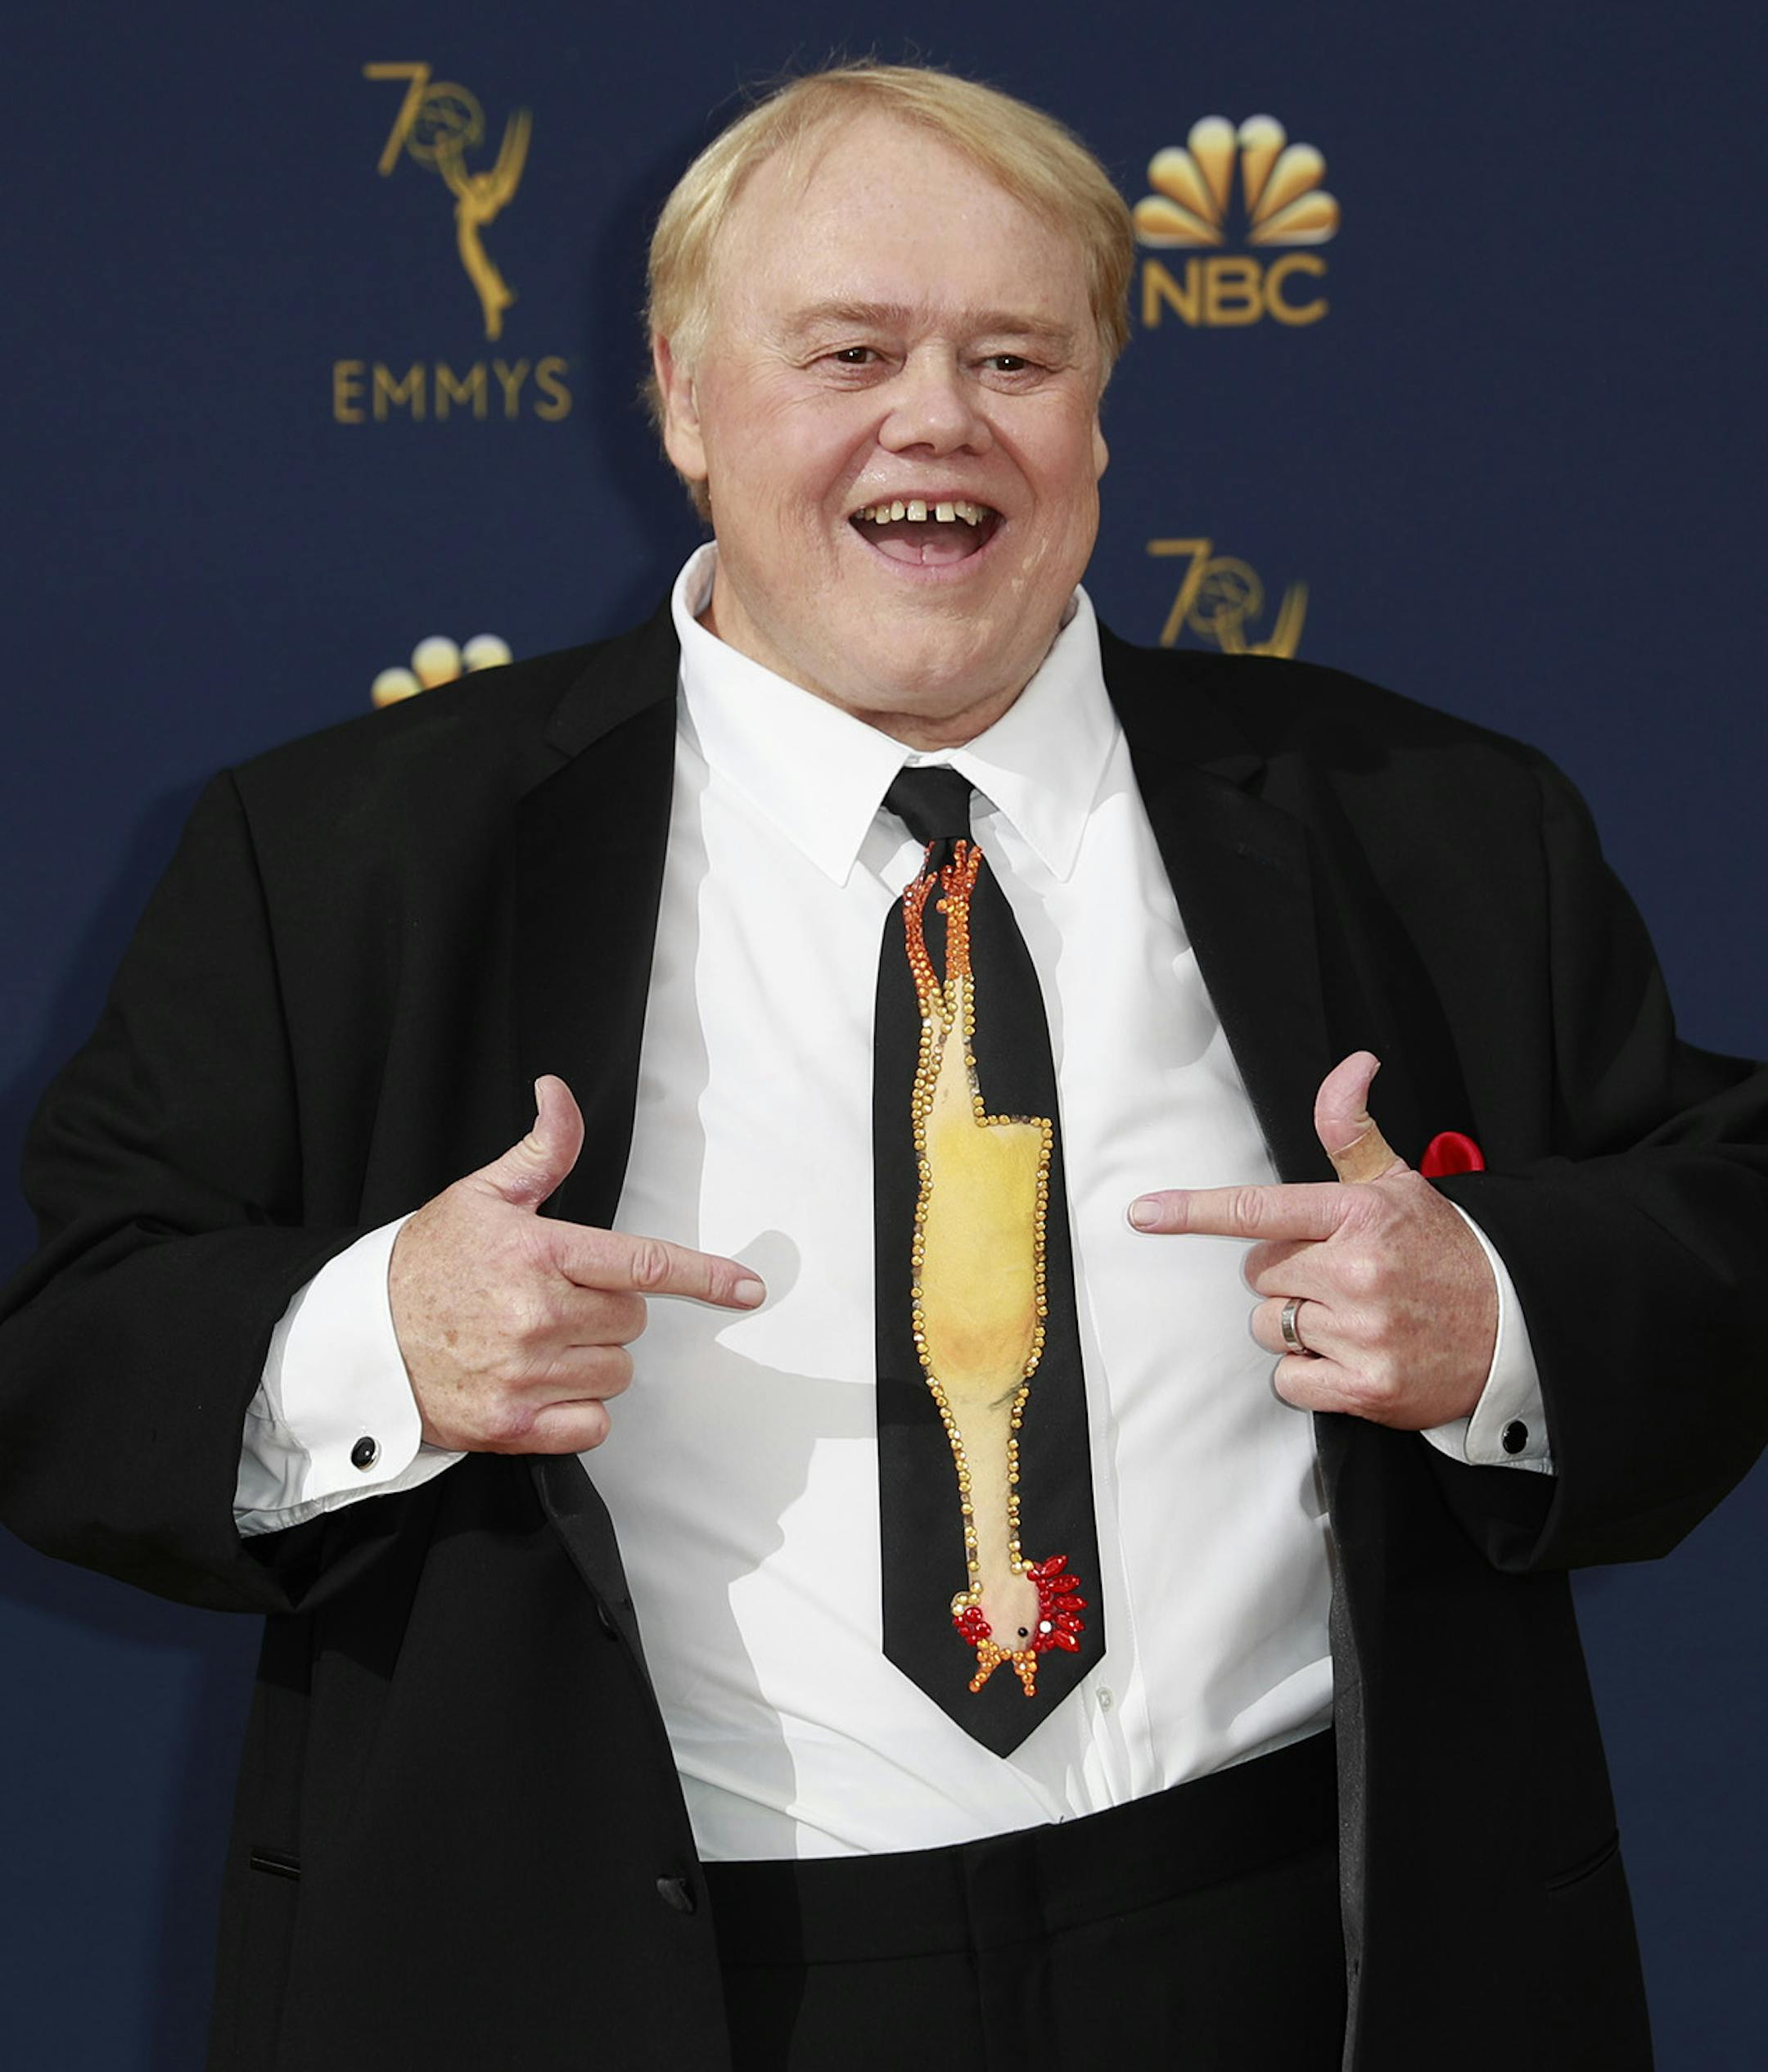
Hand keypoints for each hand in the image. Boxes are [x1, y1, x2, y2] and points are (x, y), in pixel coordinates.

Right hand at [388, 1075, 764, 1453]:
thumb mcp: (483, 1195)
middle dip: (610, 1311)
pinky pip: (592, 1427)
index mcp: (538, 1252)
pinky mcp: (511, 1428)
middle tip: (557, 1302)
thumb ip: (542, 1151)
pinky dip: (578, 1413)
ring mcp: (524, 1375)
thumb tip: (559, 1092)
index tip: (749, 1289)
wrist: (356, 1341)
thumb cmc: (426, 1263)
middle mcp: (536, 1315)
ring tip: (538, 1343)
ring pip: (616, 1373)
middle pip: (633, 1322)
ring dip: (592, 1360)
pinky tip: (540, 1388)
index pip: (643, 1264)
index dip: (705, 1277)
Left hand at [1128, 1052, 1495, 1427]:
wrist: (1516, 1328)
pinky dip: (1310, 1375)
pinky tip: (1351, 1357)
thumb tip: (1353, 1064)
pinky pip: (1291, 1380)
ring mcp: (1362, 1330)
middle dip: (1286, 1277)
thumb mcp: (1400, 1183)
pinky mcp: (1367, 1387)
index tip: (1143, 1214)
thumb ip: (1353, 1130)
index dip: (1192, 1212)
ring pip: (1271, 1327)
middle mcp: (1356, 1270)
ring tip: (1351, 1318)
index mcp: (1359, 1214)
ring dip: (1297, 1327)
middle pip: (1258, 1274)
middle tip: (1338, 1279)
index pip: (1257, 1209)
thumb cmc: (1444, 1251)